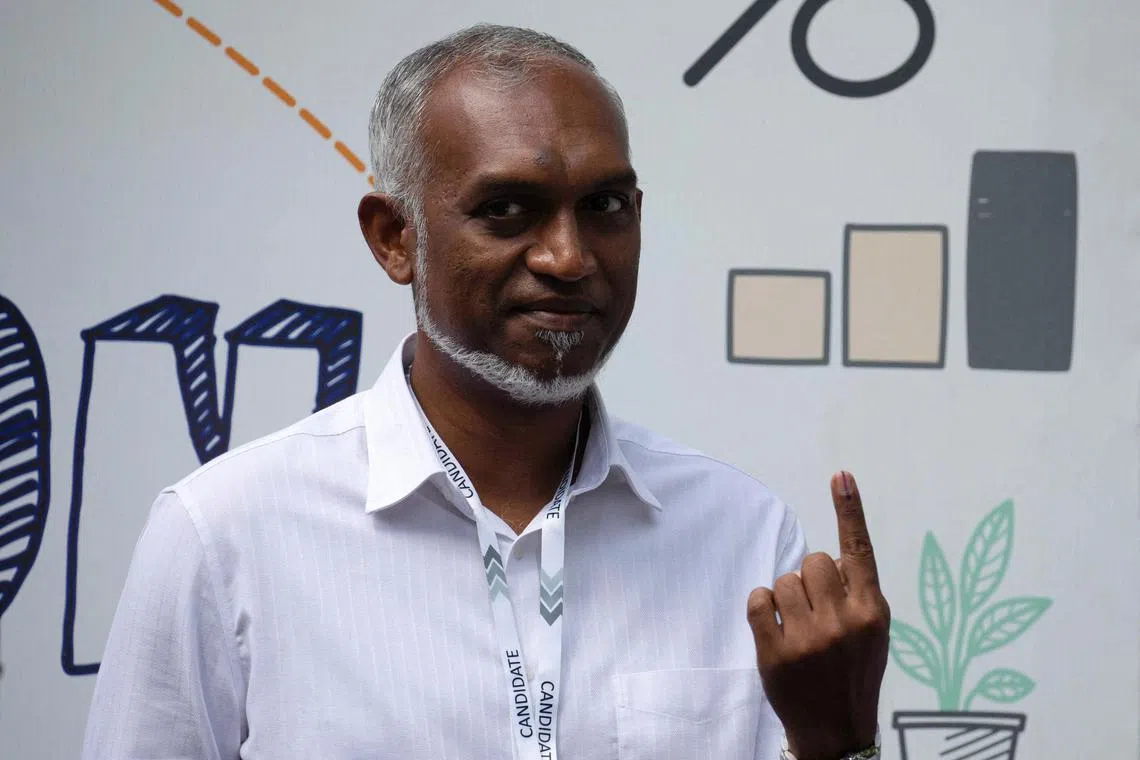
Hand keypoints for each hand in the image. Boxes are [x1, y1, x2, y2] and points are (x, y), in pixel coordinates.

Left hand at [747, 472, 889, 759]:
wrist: (836, 731)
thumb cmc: (852, 672)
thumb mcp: (872, 634)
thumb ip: (857, 593)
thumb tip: (828, 555)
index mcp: (873, 612)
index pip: (860, 551)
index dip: (850, 510)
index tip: (841, 475)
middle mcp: (845, 621)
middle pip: (813, 561)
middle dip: (809, 579)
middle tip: (815, 611)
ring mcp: (810, 638)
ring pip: (784, 579)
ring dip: (786, 596)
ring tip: (798, 626)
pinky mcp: (777, 652)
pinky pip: (759, 599)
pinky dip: (762, 607)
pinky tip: (774, 627)